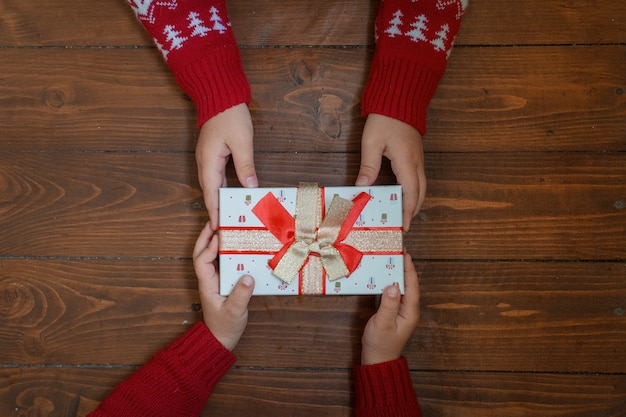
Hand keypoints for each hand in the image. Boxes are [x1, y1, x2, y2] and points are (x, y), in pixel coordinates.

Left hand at [193, 222, 254, 350]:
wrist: (221, 339)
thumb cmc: (225, 326)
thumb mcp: (234, 312)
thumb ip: (241, 295)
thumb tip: (248, 277)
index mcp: (207, 284)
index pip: (201, 261)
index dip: (208, 247)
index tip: (218, 236)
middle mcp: (209, 279)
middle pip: (201, 254)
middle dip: (206, 237)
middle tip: (215, 222)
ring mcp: (215, 280)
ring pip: (210, 256)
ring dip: (215, 242)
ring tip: (225, 228)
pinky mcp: (223, 282)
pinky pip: (221, 263)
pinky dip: (225, 252)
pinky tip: (235, 245)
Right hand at [196, 103, 257, 228]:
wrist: (220, 96)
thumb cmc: (229, 115)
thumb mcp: (242, 142)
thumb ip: (246, 166)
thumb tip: (250, 187)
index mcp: (208, 162)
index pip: (211, 194)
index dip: (215, 212)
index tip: (218, 228)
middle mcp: (204, 163)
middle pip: (210, 193)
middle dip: (218, 210)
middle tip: (227, 227)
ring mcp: (207, 159)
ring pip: (213, 185)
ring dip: (220, 200)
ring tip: (230, 216)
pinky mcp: (213, 155)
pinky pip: (217, 177)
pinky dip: (223, 189)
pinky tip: (232, 195)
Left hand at [356, 114, 425, 231]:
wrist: (399, 98)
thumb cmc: (385, 119)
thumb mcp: (372, 143)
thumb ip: (368, 166)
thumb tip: (363, 187)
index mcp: (407, 162)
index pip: (410, 193)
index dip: (408, 211)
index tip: (404, 226)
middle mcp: (416, 163)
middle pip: (420, 193)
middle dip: (413, 210)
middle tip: (404, 224)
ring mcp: (418, 159)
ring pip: (421, 186)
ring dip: (415, 201)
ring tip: (404, 214)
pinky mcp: (416, 155)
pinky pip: (418, 178)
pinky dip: (414, 190)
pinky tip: (404, 194)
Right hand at [361, 253, 419, 364]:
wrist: (377, 361)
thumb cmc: (380, 344)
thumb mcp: (383, 323)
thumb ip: (388, 304)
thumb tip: (392, 285)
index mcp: (410, 311)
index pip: (412, 286)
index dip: (409, 269)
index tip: (405, 254)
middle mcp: (408, 309)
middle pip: (408, 284)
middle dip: (404, 267)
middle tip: (397, 251)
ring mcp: (401, 310)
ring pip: (401, 287)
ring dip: (396, 273)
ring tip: (391, 258)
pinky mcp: (393, 311)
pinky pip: (393, 293)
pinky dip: (389, 282)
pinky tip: (383, 275)